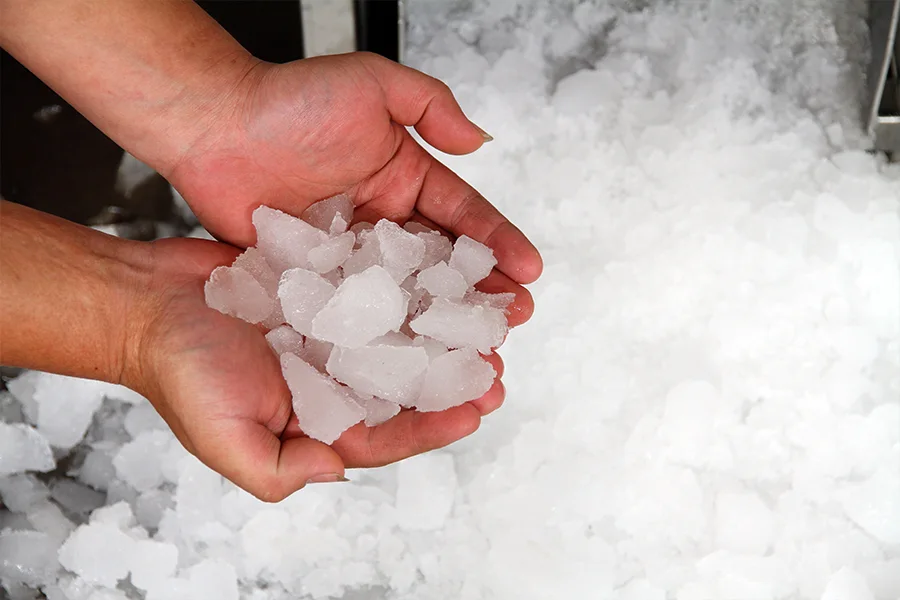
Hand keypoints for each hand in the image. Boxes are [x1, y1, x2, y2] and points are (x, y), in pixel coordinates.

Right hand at [132, 236, 515, 501]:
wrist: (147, 302)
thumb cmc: (178, 372)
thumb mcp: (224, 438)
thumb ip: (279, 467)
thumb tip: (336, 470)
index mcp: (316, 421)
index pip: (387, 433)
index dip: (433, 425)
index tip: (476, 410)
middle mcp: (331, 378)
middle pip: (405, 385)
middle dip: (452, 380)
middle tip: (498, 368)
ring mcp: (331, 332)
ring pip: (400, 336)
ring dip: (441, 332)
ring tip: (485, 323)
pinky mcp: (325, 288)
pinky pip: (376, 288)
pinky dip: (409, 286)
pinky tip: (443, 276)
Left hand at [166, 53, 541, 318]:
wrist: (211, 129)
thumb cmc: (286, 101)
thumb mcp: (372, 83)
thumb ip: (432, 106)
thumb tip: (480, 141)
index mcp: (403, 178)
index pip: (463, 215)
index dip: (499, 242)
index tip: (530, 269)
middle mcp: (382, 221)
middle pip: (444, 263)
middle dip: (484, 290)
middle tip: (515, 316)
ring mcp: (350, 256)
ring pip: (407, 294)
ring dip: (444, 320)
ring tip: (476, 344)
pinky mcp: (315, 281)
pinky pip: (357, 310)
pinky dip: (385, 333)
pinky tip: (412, 354)